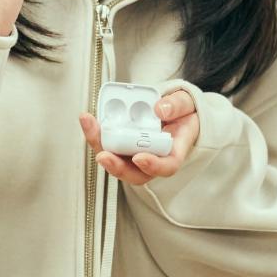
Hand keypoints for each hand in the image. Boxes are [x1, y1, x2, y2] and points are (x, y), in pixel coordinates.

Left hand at [78, 89, 199, 185]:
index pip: (167, 166)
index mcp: (174, 151)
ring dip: (101, 147)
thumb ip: (177, 105)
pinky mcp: (122, 146)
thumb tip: (160, 109)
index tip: (139, 158)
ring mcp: (135, 154)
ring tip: (90, 126)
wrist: (175, 111)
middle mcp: (153, 158)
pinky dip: (97, 135)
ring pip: (117, 161)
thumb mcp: (187, 103)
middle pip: (135, 173)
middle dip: (117, 167)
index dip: (153, 166)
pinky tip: (89, 121)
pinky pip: (108, 145)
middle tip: (104, 155)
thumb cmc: (183, 113)